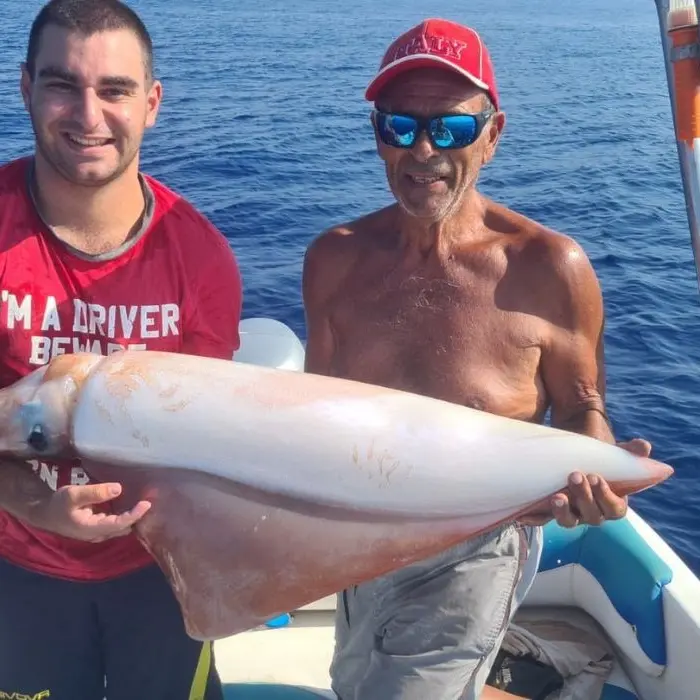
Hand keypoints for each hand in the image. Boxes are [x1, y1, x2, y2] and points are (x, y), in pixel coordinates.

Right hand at [36, 483, 150, 542]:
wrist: (46, 513)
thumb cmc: (59, 504)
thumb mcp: (74, 494)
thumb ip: (95, 493)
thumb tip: (119, 489)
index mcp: (92, 528)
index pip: (119, 524)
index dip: (134, 515)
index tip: (147, 503)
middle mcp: (98, 534)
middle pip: (124, 527)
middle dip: (137, 517)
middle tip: (151, 500)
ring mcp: (99, 533)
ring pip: (121, 527)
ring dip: (133, 516)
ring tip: (145, 501)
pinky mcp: (99, 528)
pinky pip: (117, 523)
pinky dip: (126, 515)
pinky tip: (132, 503)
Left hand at [519, 438, 651, 528]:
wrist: (569, 452)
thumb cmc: (595, 456)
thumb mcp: (609, 453)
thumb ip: (627, 452)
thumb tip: (644, 447)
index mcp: (610, 503)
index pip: (614, 509)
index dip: (606, 496)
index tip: (597, 477)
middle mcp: (591, 512)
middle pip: (591, 515)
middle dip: (584, 497)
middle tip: (574, 476)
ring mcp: (570, 513)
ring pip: (568, 521)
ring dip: (563, 511)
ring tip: (557, 496)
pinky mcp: (549, 510)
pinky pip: (541, 520)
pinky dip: (533, 519)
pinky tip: (523, 515)